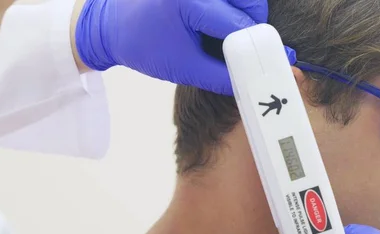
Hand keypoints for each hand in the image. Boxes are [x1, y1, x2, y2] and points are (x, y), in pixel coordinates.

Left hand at [74, 0, 293, 94]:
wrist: (112, 25)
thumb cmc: (142, 46)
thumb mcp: (182, 67)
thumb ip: (220, 76)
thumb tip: (254, 81)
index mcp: (189, 2)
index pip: (238, 24)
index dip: (254, 47)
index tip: (267, 63)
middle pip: (251, 1)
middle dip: (254, 27)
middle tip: (245, 50)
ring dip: (246, 14)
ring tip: (230, 37)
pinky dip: (235, 7)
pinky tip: (220, 24)